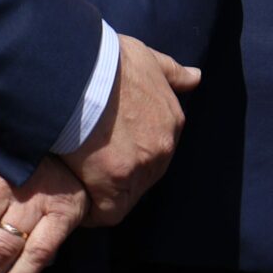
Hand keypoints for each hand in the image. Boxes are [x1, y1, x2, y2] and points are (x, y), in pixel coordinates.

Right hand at [62, 34, 197, 223]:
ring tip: (78, 188)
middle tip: (89, 173)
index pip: (155, 151)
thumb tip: (196, 76)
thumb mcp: (149, 60)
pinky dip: (92, 212)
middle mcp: (163, 146)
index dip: (130, 156)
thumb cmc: (108, 63)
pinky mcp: (114, 182)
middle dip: (119, 178)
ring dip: (104, 195)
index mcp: (172, 120)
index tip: (107, 155)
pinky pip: (107, 212)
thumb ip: (172, 73)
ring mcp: (141, 166)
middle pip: (144, 176)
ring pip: (126, 195)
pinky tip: (76, 205)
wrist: (80, 73)